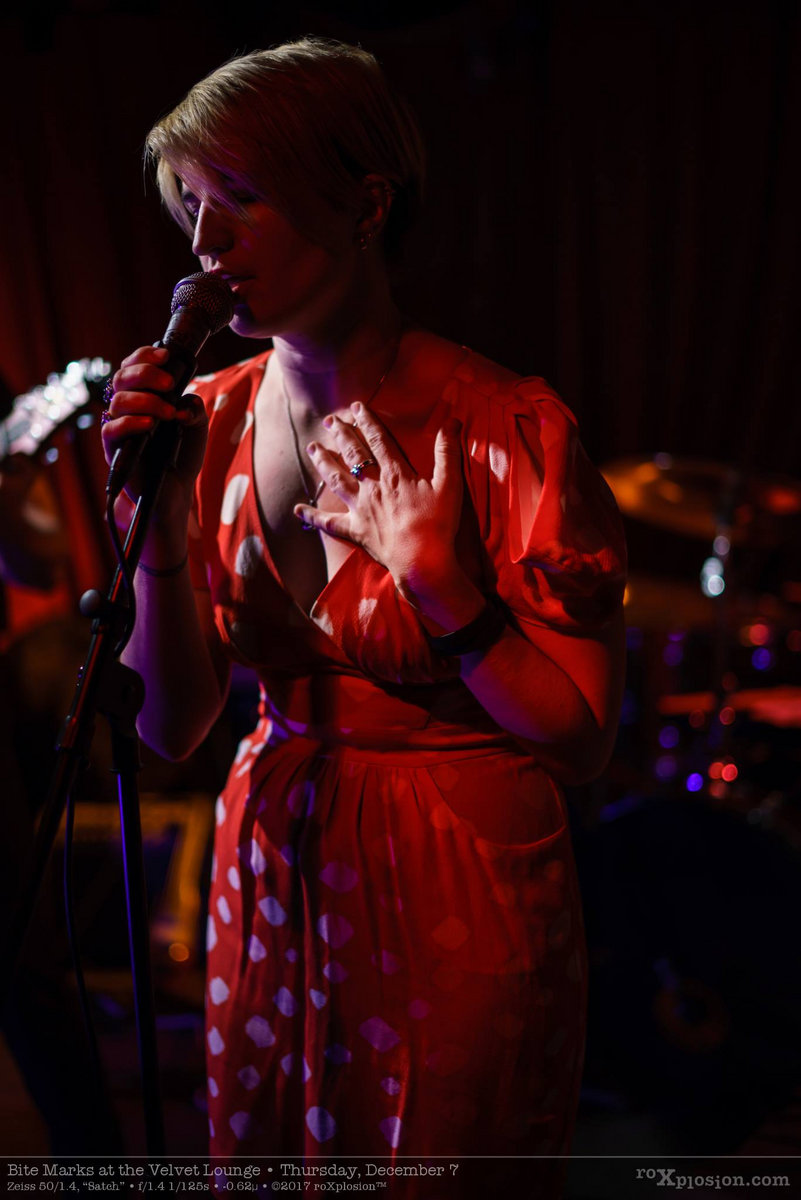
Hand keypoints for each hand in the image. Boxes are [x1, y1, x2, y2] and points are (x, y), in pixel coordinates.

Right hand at [101, 345, 206, 508]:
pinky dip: (131, 423)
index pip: (133, 365)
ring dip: (145, 400)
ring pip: (117, 401)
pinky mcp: (114, 450)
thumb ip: (195, 409)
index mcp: (142, 395)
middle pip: (122, 377)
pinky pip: (111, 430)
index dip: (144, 355)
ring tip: (168, 412)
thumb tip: (185, 403)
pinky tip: (150, 425)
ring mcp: (119, 428)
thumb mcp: (197, 426)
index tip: (166, 356)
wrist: (177, 490)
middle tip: (169, 384)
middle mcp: (127, 408)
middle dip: (146, 373)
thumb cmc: (182, 454)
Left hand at [295, 403, 477, 620]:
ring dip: (323, 462)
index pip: (378, 440)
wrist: (422, 561)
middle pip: (353, 455)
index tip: (356, 406)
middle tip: (329, 420)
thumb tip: (452, 421)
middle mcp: (373, 487)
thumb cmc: (438, 524)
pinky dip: (312, 516)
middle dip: (340, 434)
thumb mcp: (450, 484)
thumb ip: (448, 451)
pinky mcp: (356, 531)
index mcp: (396, 474)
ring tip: (312, 448)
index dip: (367, 421)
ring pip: (336, 480)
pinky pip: (329, 523)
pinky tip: (298, 509)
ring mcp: (361, 509)